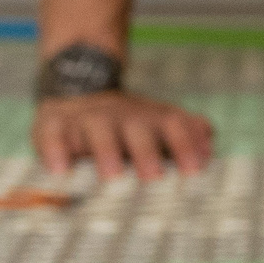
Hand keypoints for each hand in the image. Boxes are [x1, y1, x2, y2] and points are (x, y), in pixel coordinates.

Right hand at [32, 90, 214, 180]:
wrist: (77, 86)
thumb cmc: (126, 121)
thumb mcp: (157, 120)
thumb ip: (186, 131)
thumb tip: (210, 139)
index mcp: (149, 116)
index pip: (173, 124)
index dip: (185, 144)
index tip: (195, 170)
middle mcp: (120, 115)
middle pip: (136, 128)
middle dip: (146, 151)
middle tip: (154, 176)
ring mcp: (86, 119)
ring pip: (97, 129)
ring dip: (106, 150)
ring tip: (112, 175)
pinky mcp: (53, 125)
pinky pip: (52, 135)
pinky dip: (55, 151)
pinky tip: (60, 171)